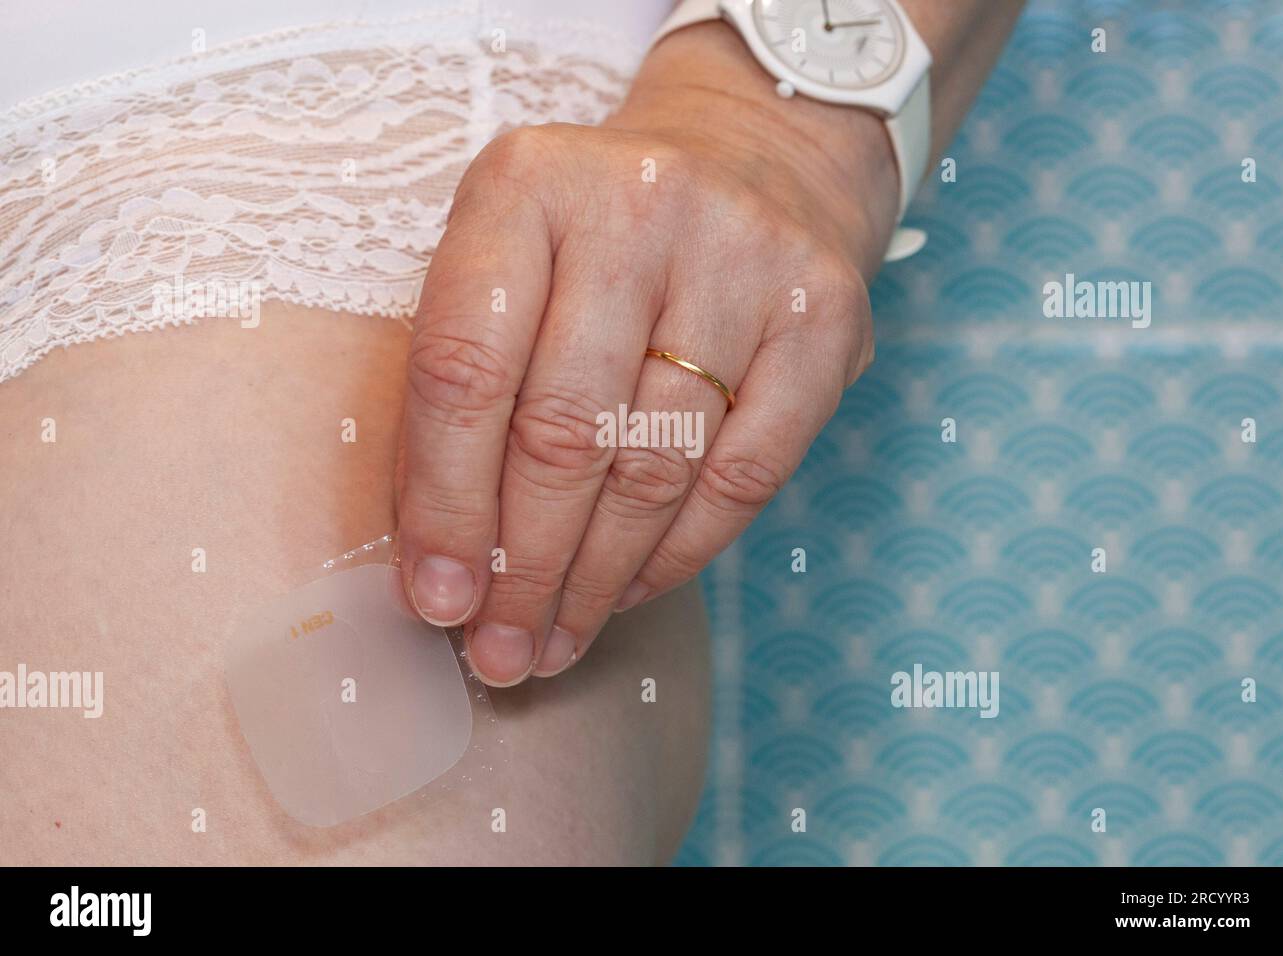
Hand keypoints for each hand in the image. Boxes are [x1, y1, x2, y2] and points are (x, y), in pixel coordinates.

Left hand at [396, 22, 899, 685]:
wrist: (754, 160)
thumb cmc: (598, 240)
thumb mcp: (509, 263)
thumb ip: (465, 386)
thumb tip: (443, 564)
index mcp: (527, 185)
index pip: (464, 369)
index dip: (444, 504)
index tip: (437, 599)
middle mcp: (639, 205)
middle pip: (565, 430)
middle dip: (525, 567)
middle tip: (501, 650)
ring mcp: (745, 256)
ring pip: (657, 466)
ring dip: (597, 579)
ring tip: (557, 639)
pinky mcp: (825, 315)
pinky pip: (744, 476)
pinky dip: (679, 554)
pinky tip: (631, 590)